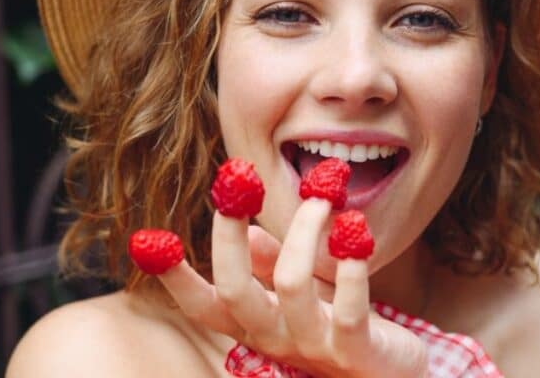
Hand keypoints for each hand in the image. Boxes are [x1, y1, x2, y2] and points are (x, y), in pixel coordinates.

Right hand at [155, 199, 427, 377]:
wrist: (391, 374)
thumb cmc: (339, 325)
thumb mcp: (298, 292)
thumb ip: (270, 264)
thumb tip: (245, 231)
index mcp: (253, 324)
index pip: (202, 305)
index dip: (174, 277)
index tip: (148, 240)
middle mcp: (274, 338)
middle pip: (234, 291)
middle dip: (229, 232)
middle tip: (238, 180)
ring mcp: (314, 347)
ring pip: (291, 284)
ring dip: (303, 230)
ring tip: (323, 195)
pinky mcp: (356, 351)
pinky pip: (349, 308)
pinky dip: (350, 266)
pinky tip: (356, 231)